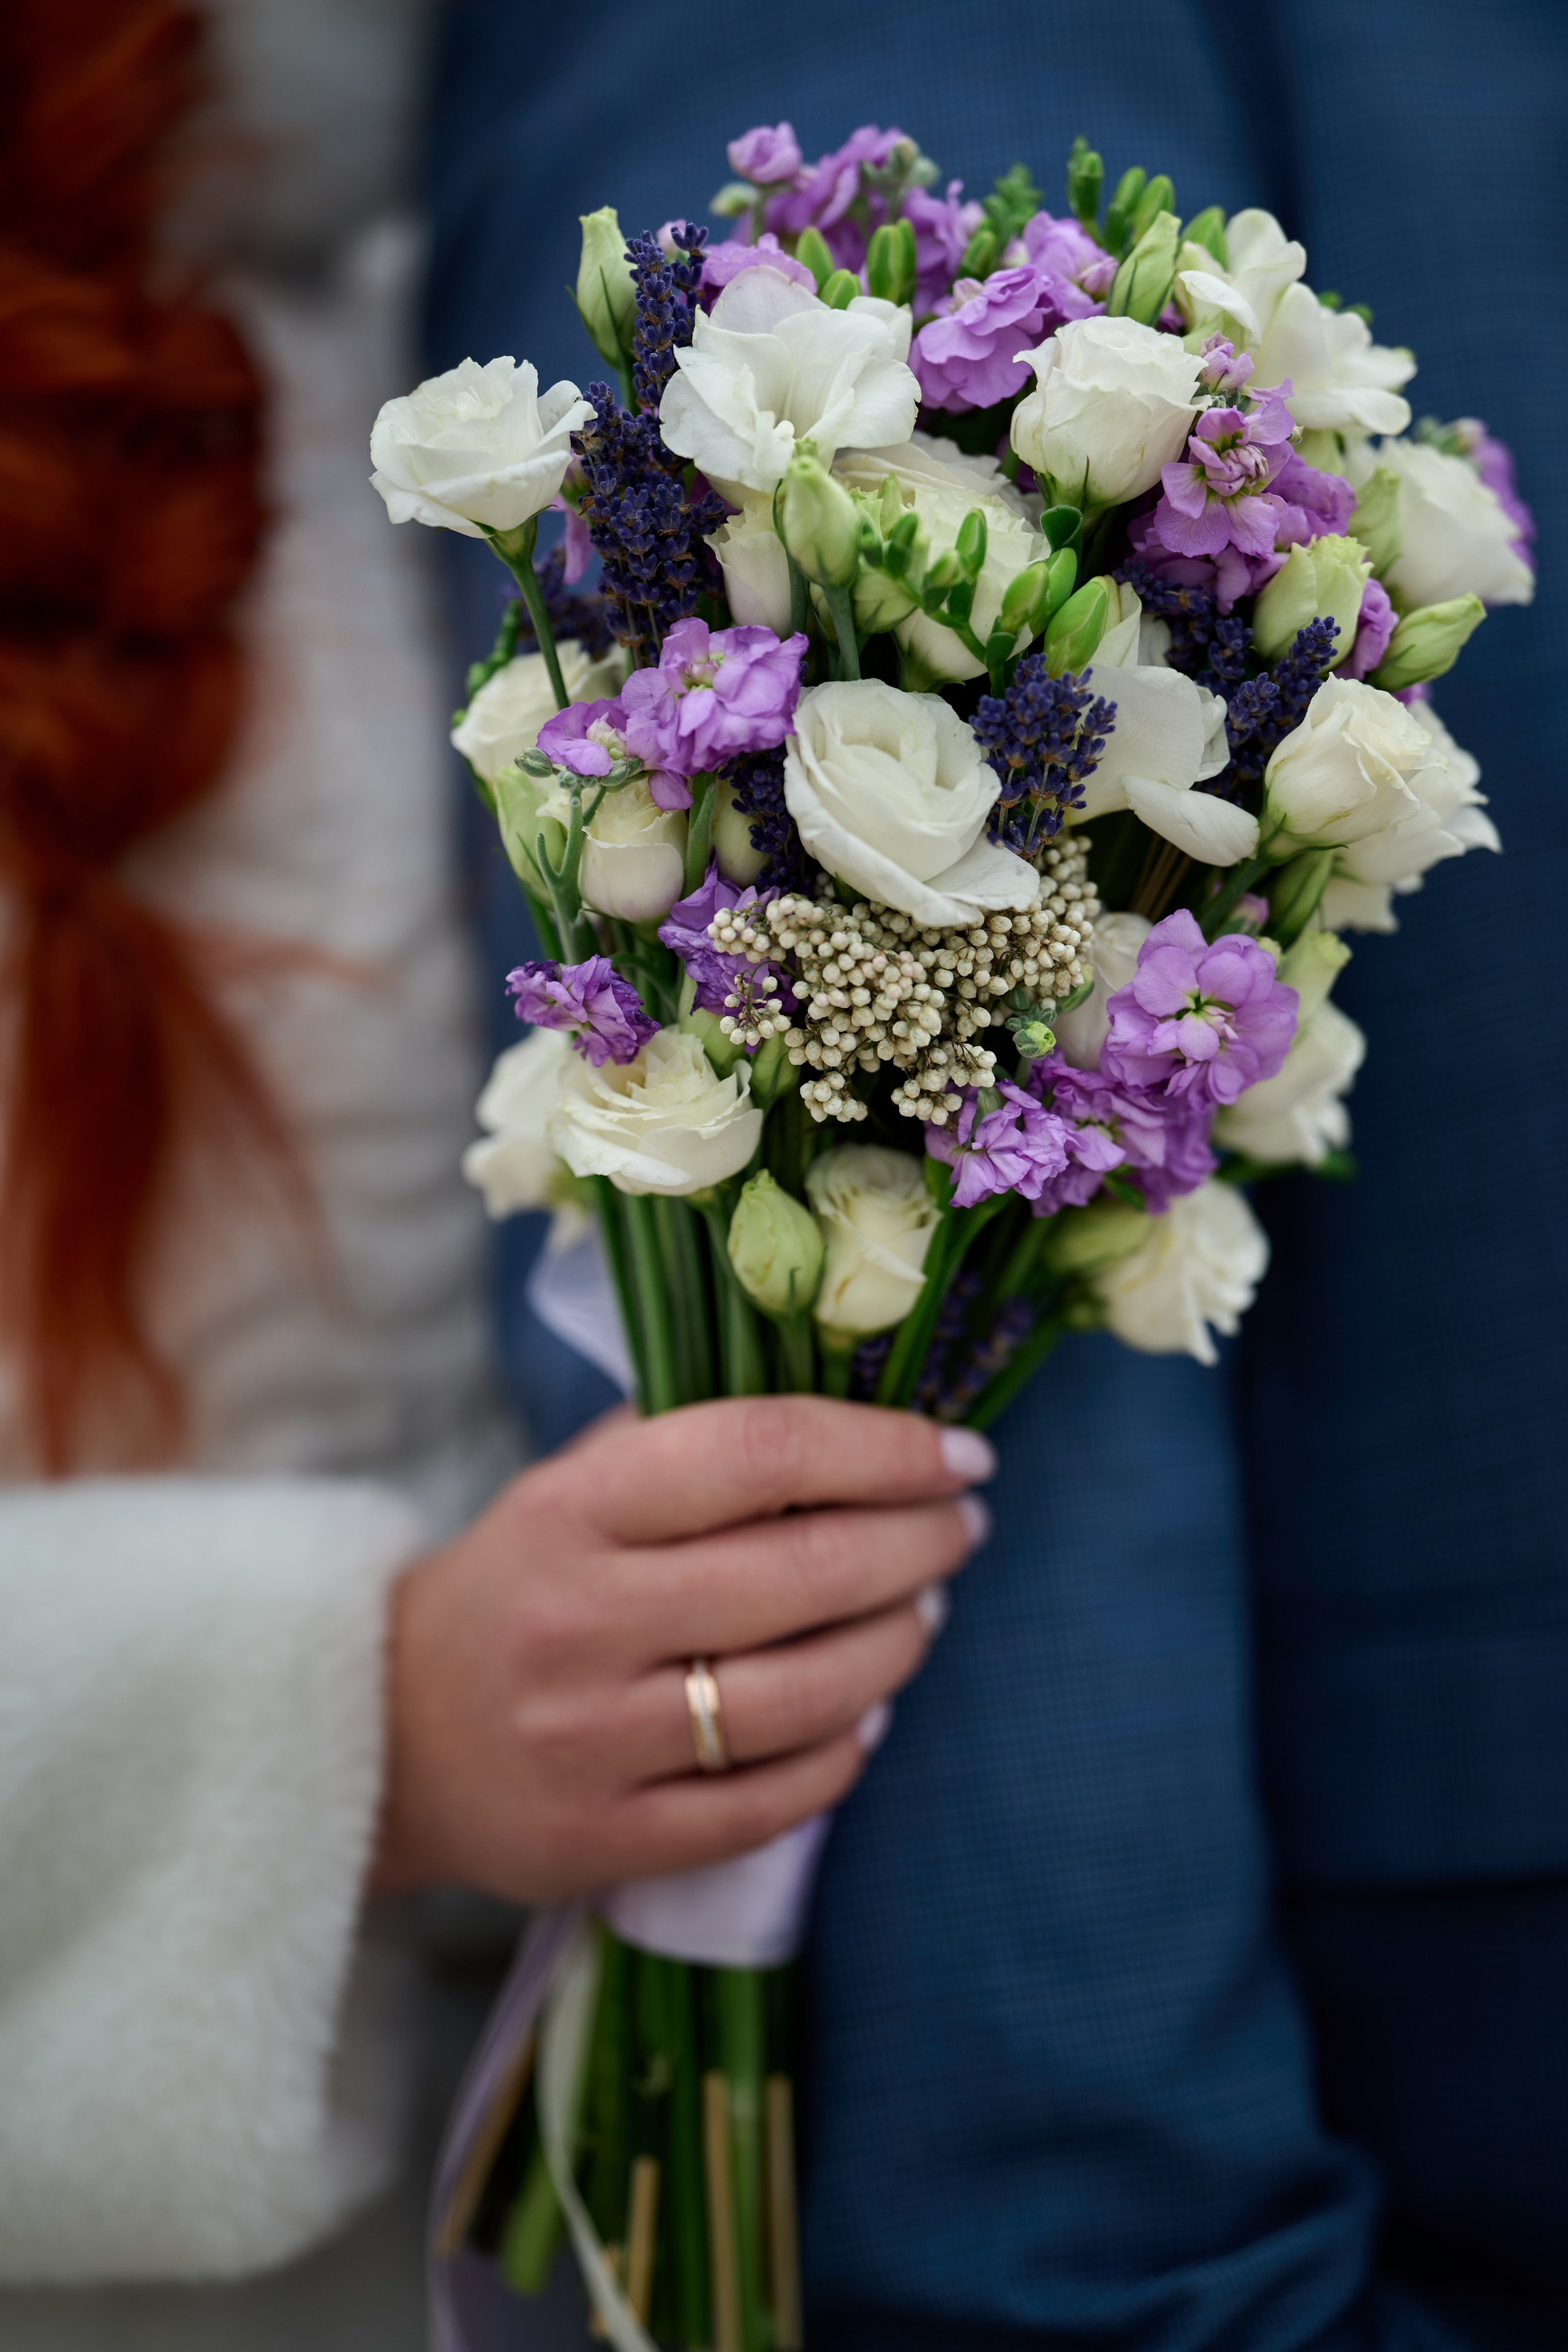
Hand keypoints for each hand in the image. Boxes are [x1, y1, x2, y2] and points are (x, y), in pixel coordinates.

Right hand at [373, 1396, 993, 1902]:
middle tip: (962, 1528)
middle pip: (802, 1572)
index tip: (959, 1453)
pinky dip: (845, 1753)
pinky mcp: (607, 1840)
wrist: (388, 1735)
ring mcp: (592, 1742)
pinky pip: (772, 1802)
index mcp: (572, 1510)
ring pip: (803, 1694)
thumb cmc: (519, 1584)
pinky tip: (869, 1711)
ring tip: (926, 1611)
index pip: (760, 1453)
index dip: (883, 1447)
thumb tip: (854, 1412)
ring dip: (898, 1646)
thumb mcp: (571, 1487)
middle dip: (917, 1543)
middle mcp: (580, 1621)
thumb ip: (690, 1443)